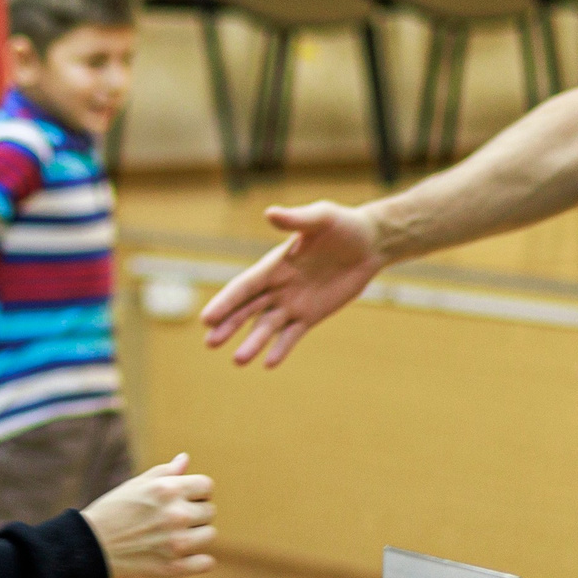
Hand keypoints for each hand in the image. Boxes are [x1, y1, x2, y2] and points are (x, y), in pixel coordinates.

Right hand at [79, 453, 216, 577]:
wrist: (90, 547)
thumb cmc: (112, 512)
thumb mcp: (136, 485)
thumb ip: (164, 472)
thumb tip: (185, 459)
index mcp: (168, 490)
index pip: (207, 486)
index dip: (197, 492)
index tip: (185, 499)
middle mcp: (176, 514)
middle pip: (209, 511)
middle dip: (196, 513)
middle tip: (174, 520)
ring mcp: (177, 543)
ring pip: (209, 534)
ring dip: (197, 536)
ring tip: (176, 537)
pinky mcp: (174, 568)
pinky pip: (206, 562)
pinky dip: (199, 561)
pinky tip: (185, 557)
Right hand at [198, 201, 385, 367]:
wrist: (370, 243)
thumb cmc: (343, 225)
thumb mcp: (321, 218)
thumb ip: (296, 220)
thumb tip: (270, 213)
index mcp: (274, 264)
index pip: (244, 286)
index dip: (226, 302)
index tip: (207, 318)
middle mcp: (278, 286)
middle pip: (247, 310)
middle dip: (228, 326)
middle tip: (210, 343)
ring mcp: (293, 303)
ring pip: (266, 326)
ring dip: (252, 342)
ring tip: (238, 360)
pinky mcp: (310, 315)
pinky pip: (292, 335)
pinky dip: (281, 349)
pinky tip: (268, 364)